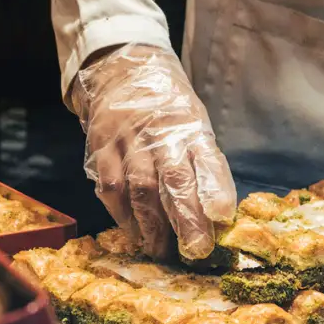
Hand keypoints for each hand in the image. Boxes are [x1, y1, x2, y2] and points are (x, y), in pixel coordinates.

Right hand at [70, 44, 236, 259]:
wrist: (119, 73)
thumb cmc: (166, 108)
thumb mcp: (194, 123)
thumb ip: (203, 161)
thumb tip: (216, 212)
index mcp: (190, 125)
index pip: (206, 158)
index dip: (215, 188)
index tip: (223, 216)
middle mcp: (160, 133)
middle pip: (174, 180)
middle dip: (186, 219)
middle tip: (195, 251)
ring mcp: (127, 141)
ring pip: (140, 188)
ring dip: (152, 225)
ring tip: (161, 250)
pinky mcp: (101, 150)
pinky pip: (111, 189)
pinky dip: (122, 215)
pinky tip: (133, 232)